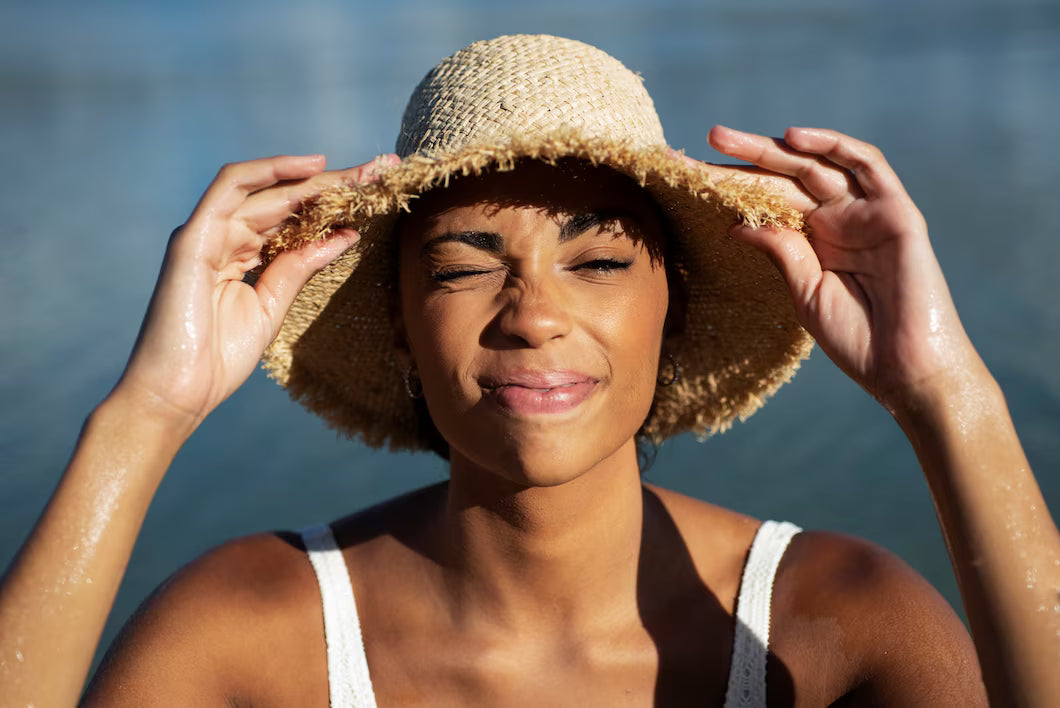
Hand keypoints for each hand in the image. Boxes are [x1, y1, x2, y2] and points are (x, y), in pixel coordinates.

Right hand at [114, 154, 396, 431]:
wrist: (178, 392)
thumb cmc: (218, 358)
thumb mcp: (273, 304)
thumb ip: (301, 266)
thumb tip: (346, 234)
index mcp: (242, 252)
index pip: (293, 216)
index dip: (335, 201)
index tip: (378, 190)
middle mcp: (225, 236)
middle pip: (285, 197)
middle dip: (336, 182)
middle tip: (382, 168)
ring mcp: (207, 233)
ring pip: (265, 189)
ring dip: (314, 177)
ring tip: (359, 172)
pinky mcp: (193, 238)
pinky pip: (229, 190)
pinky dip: (268, 172)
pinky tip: (309, 168)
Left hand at [702, 126, 981, 408]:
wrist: (905, 369)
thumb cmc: (857, 339)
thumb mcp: (805, 291)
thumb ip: (780, 251)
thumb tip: (736, 223)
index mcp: (816, 240)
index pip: (768, 201)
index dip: (732, 186)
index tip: (690, 175)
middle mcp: (840, 220)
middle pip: (787, 177)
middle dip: (746, 157)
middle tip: (707, 137)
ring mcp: (868, 212)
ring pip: (818, 164)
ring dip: (776, 146)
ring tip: (727, 137)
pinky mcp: (897, 211)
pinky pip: (868, 166)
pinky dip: (834, 146)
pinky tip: (794, 137)